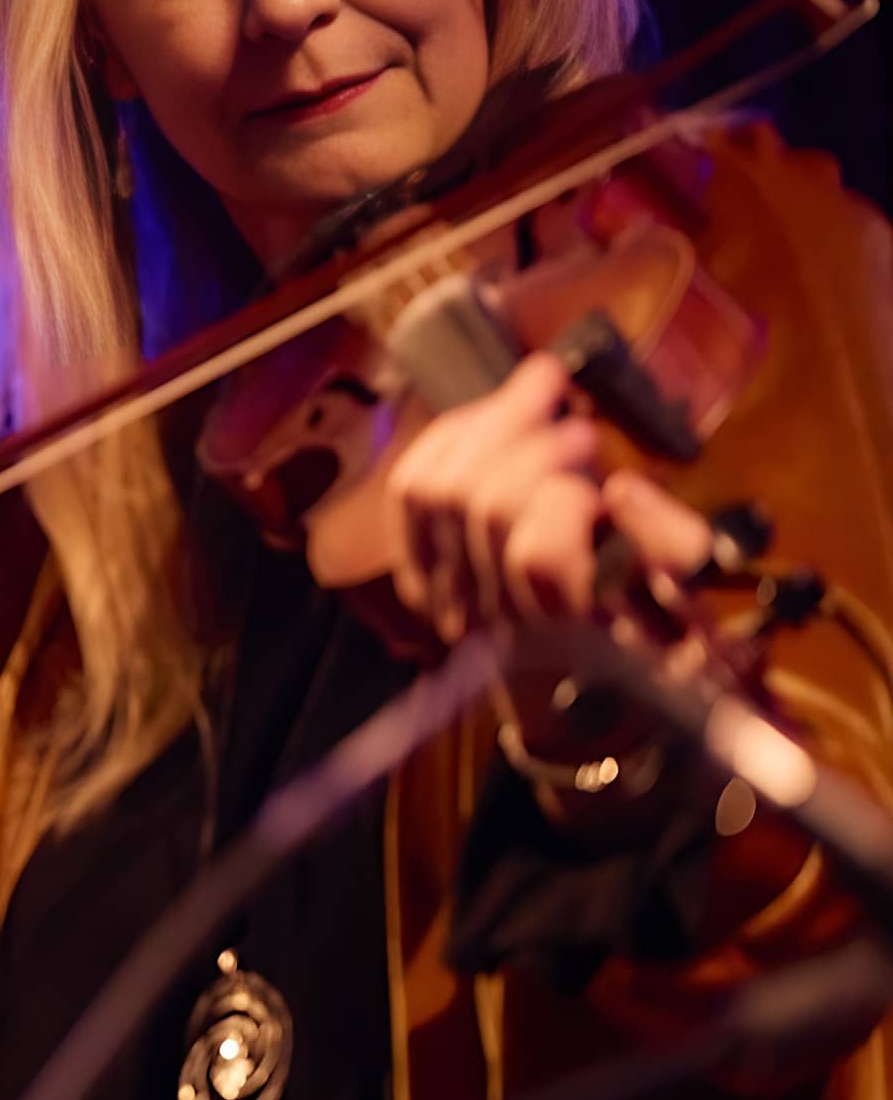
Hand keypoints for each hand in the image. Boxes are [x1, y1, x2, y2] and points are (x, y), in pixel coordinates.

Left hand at [314, 353, 717, 756]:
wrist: (576, 703)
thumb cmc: (643, 647)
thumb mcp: (690, 607)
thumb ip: (670, 545)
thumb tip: (623, 490)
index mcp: (564, 632)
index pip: (538, 553)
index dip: (565, 497)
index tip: (609, 465)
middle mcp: (493, 615)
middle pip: (481, 504)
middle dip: (531, 445)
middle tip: (579, 423)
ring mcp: (444, 596)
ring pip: (437, 489)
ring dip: (491, 427)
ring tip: (539, 396)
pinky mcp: (418, 575)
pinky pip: (409, 493)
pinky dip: (447, 441)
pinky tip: (487, 414)